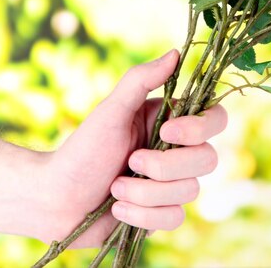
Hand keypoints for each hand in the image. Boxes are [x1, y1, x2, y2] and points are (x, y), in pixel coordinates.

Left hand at [39, 50, 227, 247]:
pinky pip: (175, 218)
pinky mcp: (163, 214)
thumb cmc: (81, 151)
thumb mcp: (109, 111)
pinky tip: (118, 209)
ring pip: (190, 191)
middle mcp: (178, 152)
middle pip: (208, 159)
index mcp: (171, 122)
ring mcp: (172, 185)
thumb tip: (176, 53)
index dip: (201, 128)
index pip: (216, 119)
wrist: (55, 199)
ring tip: (115, 189)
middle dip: (166, 166)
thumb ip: (140, 80)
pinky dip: (143, 215)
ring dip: (146, 192)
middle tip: (131, 162)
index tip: (167, 130)